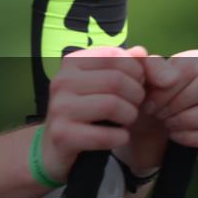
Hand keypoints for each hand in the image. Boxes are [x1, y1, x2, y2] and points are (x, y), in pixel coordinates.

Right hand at [40, 47, 146, 182]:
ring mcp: (60, 107)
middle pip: (116, 80)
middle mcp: (62, 81)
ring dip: (130, 116)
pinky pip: (105, 135)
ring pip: (112, 105)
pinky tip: (119, 137)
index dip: (135, 70)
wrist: (55, 145)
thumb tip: (142, 52)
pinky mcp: (63, 135)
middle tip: (135, 105)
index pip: (113, 55)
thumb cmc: (86, 109)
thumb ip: (125, 65)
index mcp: (72, 62)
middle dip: (136, 95)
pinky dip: (120, 137)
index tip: (137, 84)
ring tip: (127, 120)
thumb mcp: (102, 83)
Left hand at [140, 49, 197, 157]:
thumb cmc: (141, 96)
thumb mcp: (136, 79)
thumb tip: (160, 70)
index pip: (191, 65)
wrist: (140, 128)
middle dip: (180, 101)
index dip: (168, 87)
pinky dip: (192, 137)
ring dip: (190, 119)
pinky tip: (174, 135)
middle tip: (156, 113)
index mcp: (194, 61)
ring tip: (167, 124)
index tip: (147, 102)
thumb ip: (144, 66)